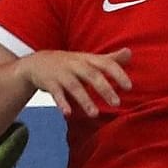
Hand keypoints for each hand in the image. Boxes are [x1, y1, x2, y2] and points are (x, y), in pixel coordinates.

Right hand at [14, 48, 132, 117]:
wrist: (37, 63)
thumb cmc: (69, 63)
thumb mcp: (88, 59)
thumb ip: (109, 59)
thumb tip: (129, 52)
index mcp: (87, 59)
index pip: (105, 64)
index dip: (118, 74)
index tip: (129, 87)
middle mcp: (75, 65)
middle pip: (91, 75)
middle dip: (104, 89)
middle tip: (116, 103)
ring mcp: (61, 74)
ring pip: (74, 86)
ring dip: (85, 100)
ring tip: (95, 114)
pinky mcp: (49, 83)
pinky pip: (56, 93)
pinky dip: (62, 103)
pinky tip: (68, 113)